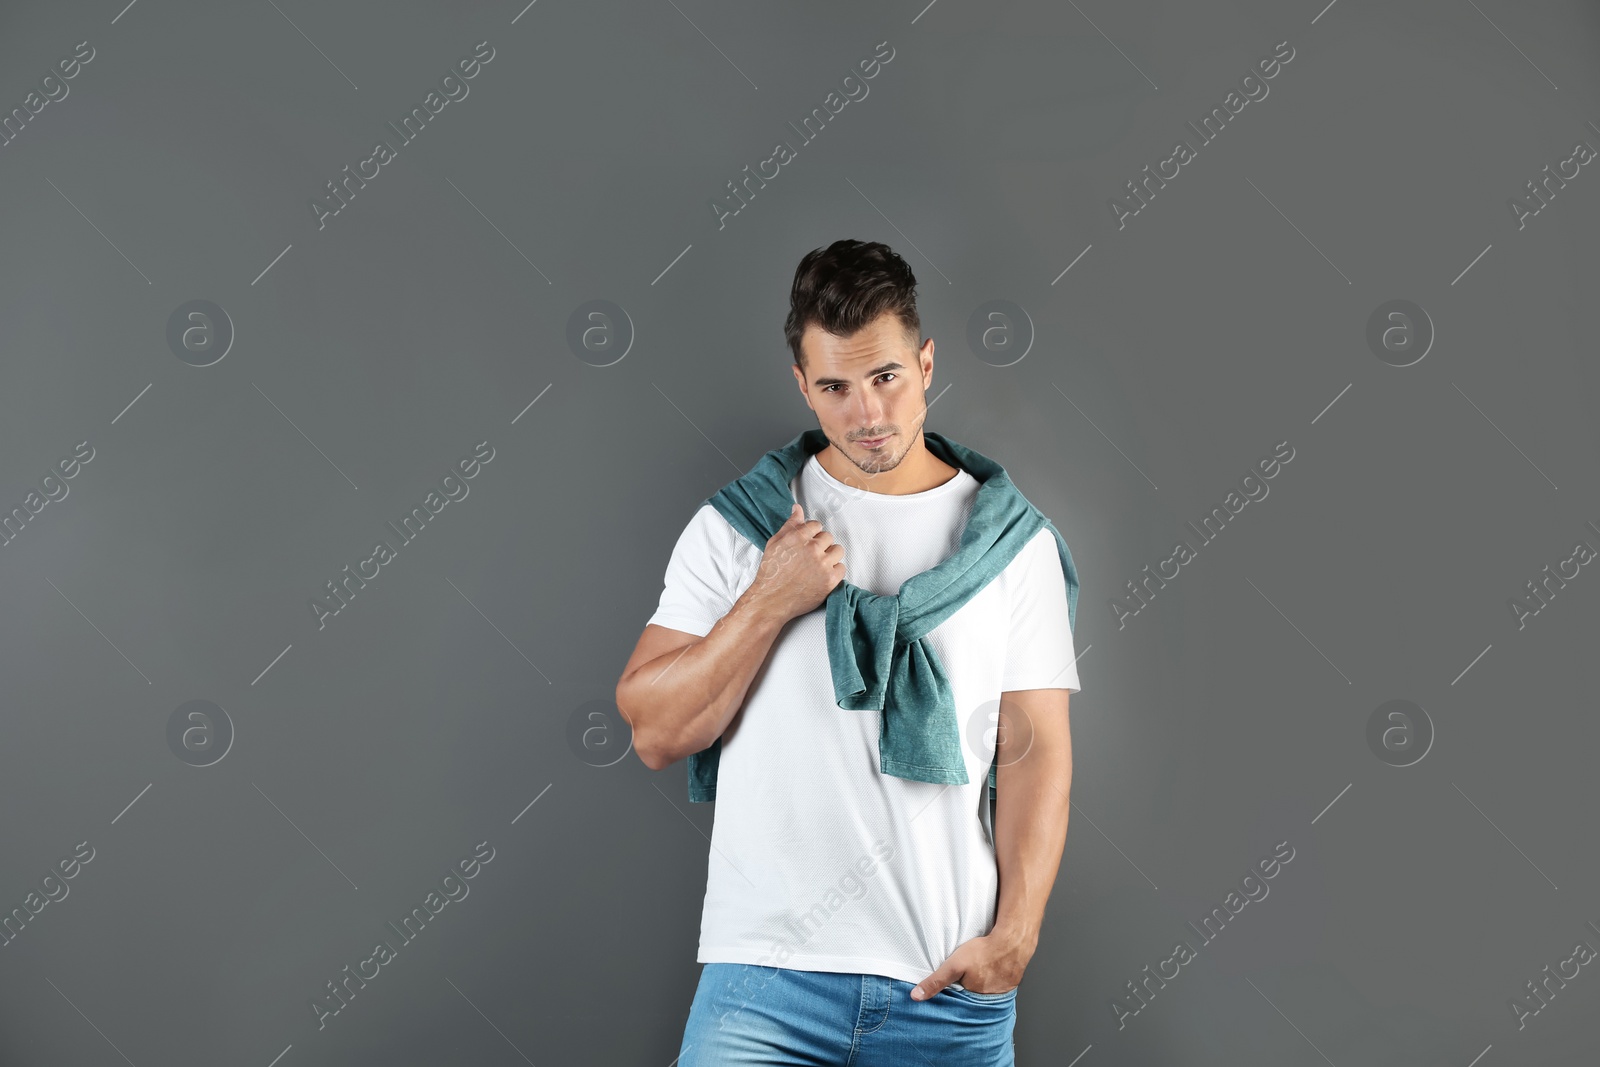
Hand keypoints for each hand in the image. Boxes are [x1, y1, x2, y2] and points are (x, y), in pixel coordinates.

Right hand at [745, 502, 844, 622]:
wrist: (771, 600)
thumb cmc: (771, 572)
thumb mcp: (775, 543)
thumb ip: (790, 524)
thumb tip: (797, 508)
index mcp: (798, 536)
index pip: (816, 525)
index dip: (812, 535)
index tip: (807, 544)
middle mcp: (812, 548)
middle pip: (828, 537)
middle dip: (821, 545)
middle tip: (810, 558)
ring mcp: (823, 564)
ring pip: (838, 550)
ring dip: (830, 556)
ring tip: (818, 566)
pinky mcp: (830, 580)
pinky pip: (842, 568)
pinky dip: (835, 571)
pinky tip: (822, 575)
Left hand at [909, 927, 1035, 999]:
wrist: (1013, 941)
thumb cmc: (984, 952)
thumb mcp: (954, 965)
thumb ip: (936, 981)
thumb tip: (916, 997)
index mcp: (972, 998)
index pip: (958, 1001)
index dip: (953, 993)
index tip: (952, 984)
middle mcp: (988, 1000)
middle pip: (972, 996)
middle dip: (967, 988)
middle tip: (969, 973)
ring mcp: (1001, 992)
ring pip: (986, 991)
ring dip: (982, 983)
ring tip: (980, 970)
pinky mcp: (1011, 983)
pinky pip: (999, 984)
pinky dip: (994, 978)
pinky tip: (992, 968)